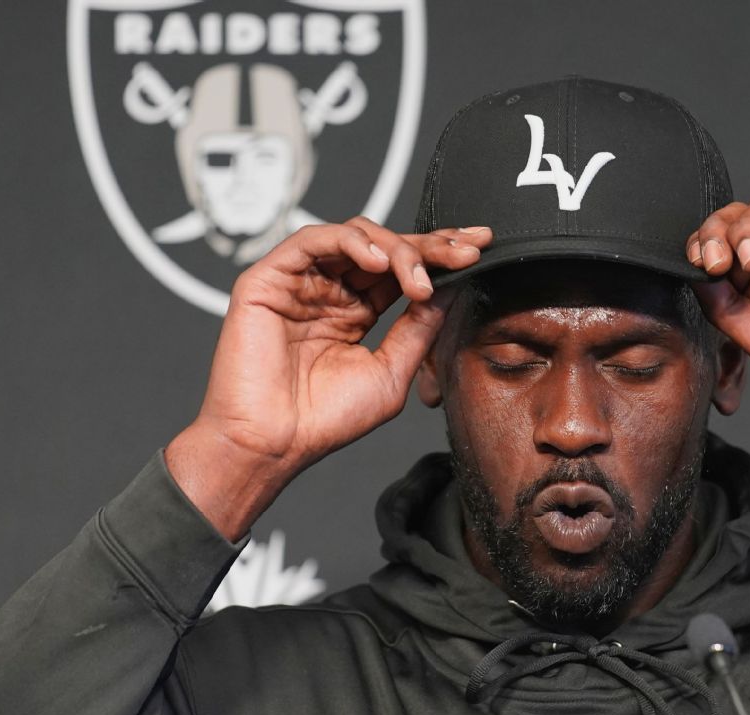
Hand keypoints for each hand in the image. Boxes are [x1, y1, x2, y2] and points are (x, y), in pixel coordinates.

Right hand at [167, 219, 490, 538]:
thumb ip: (418, 329)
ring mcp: (300, 282)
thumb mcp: (391, 371)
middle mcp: (329, 292)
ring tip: (418, 277)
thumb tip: (451, 290)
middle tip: (464, 252)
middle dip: (430, 245)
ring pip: (355, 236)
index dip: (439, 257)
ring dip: (396, 248)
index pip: (401, 271)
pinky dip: (350, 242)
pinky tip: (379, 262)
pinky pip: (313, 239)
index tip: (479, 250)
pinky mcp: (270, 278)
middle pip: (384, 246)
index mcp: (355, 312)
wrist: (274, 444)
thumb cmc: (325, 420)